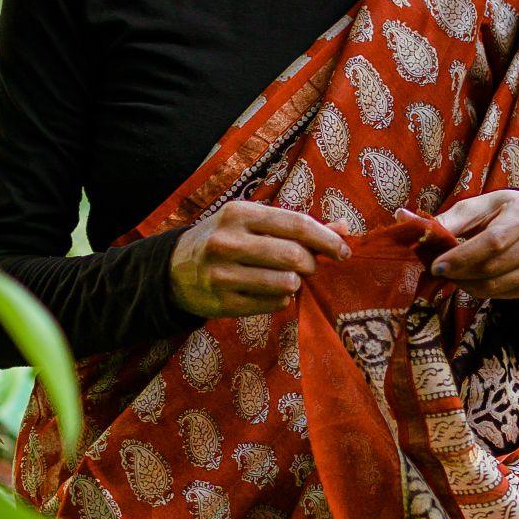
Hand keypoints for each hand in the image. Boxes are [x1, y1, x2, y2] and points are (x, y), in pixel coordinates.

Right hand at [169, 200, 351, 319]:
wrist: (173, 269)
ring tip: (288, 279)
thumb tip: (344, 228)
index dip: (326, 239)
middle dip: (311, 264)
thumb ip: (297, 225)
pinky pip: (272, 304)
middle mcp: (228, 241)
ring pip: (285, 283)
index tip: (344, 251)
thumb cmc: (225, 239)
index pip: (296, 224)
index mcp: (239, 213)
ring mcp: (222, 274)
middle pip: (293, 256)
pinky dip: (281, 299)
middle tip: (309, 267)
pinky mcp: (222, 302)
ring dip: (296, 283)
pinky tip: (271, 292)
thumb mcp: (252, 222)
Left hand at [428, 190, 518, 299]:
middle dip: (459, 273)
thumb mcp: (477, 206)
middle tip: (438, 271)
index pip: (493, 241)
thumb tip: (406, 220)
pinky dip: (479, 290)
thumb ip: (447, 219)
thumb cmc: (501, 210)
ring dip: (465, 285)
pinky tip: (470, 279)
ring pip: (495, 286)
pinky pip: (502, 295)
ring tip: (452, 275)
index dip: (461, 257)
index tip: (436, 266)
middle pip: (492, 267)